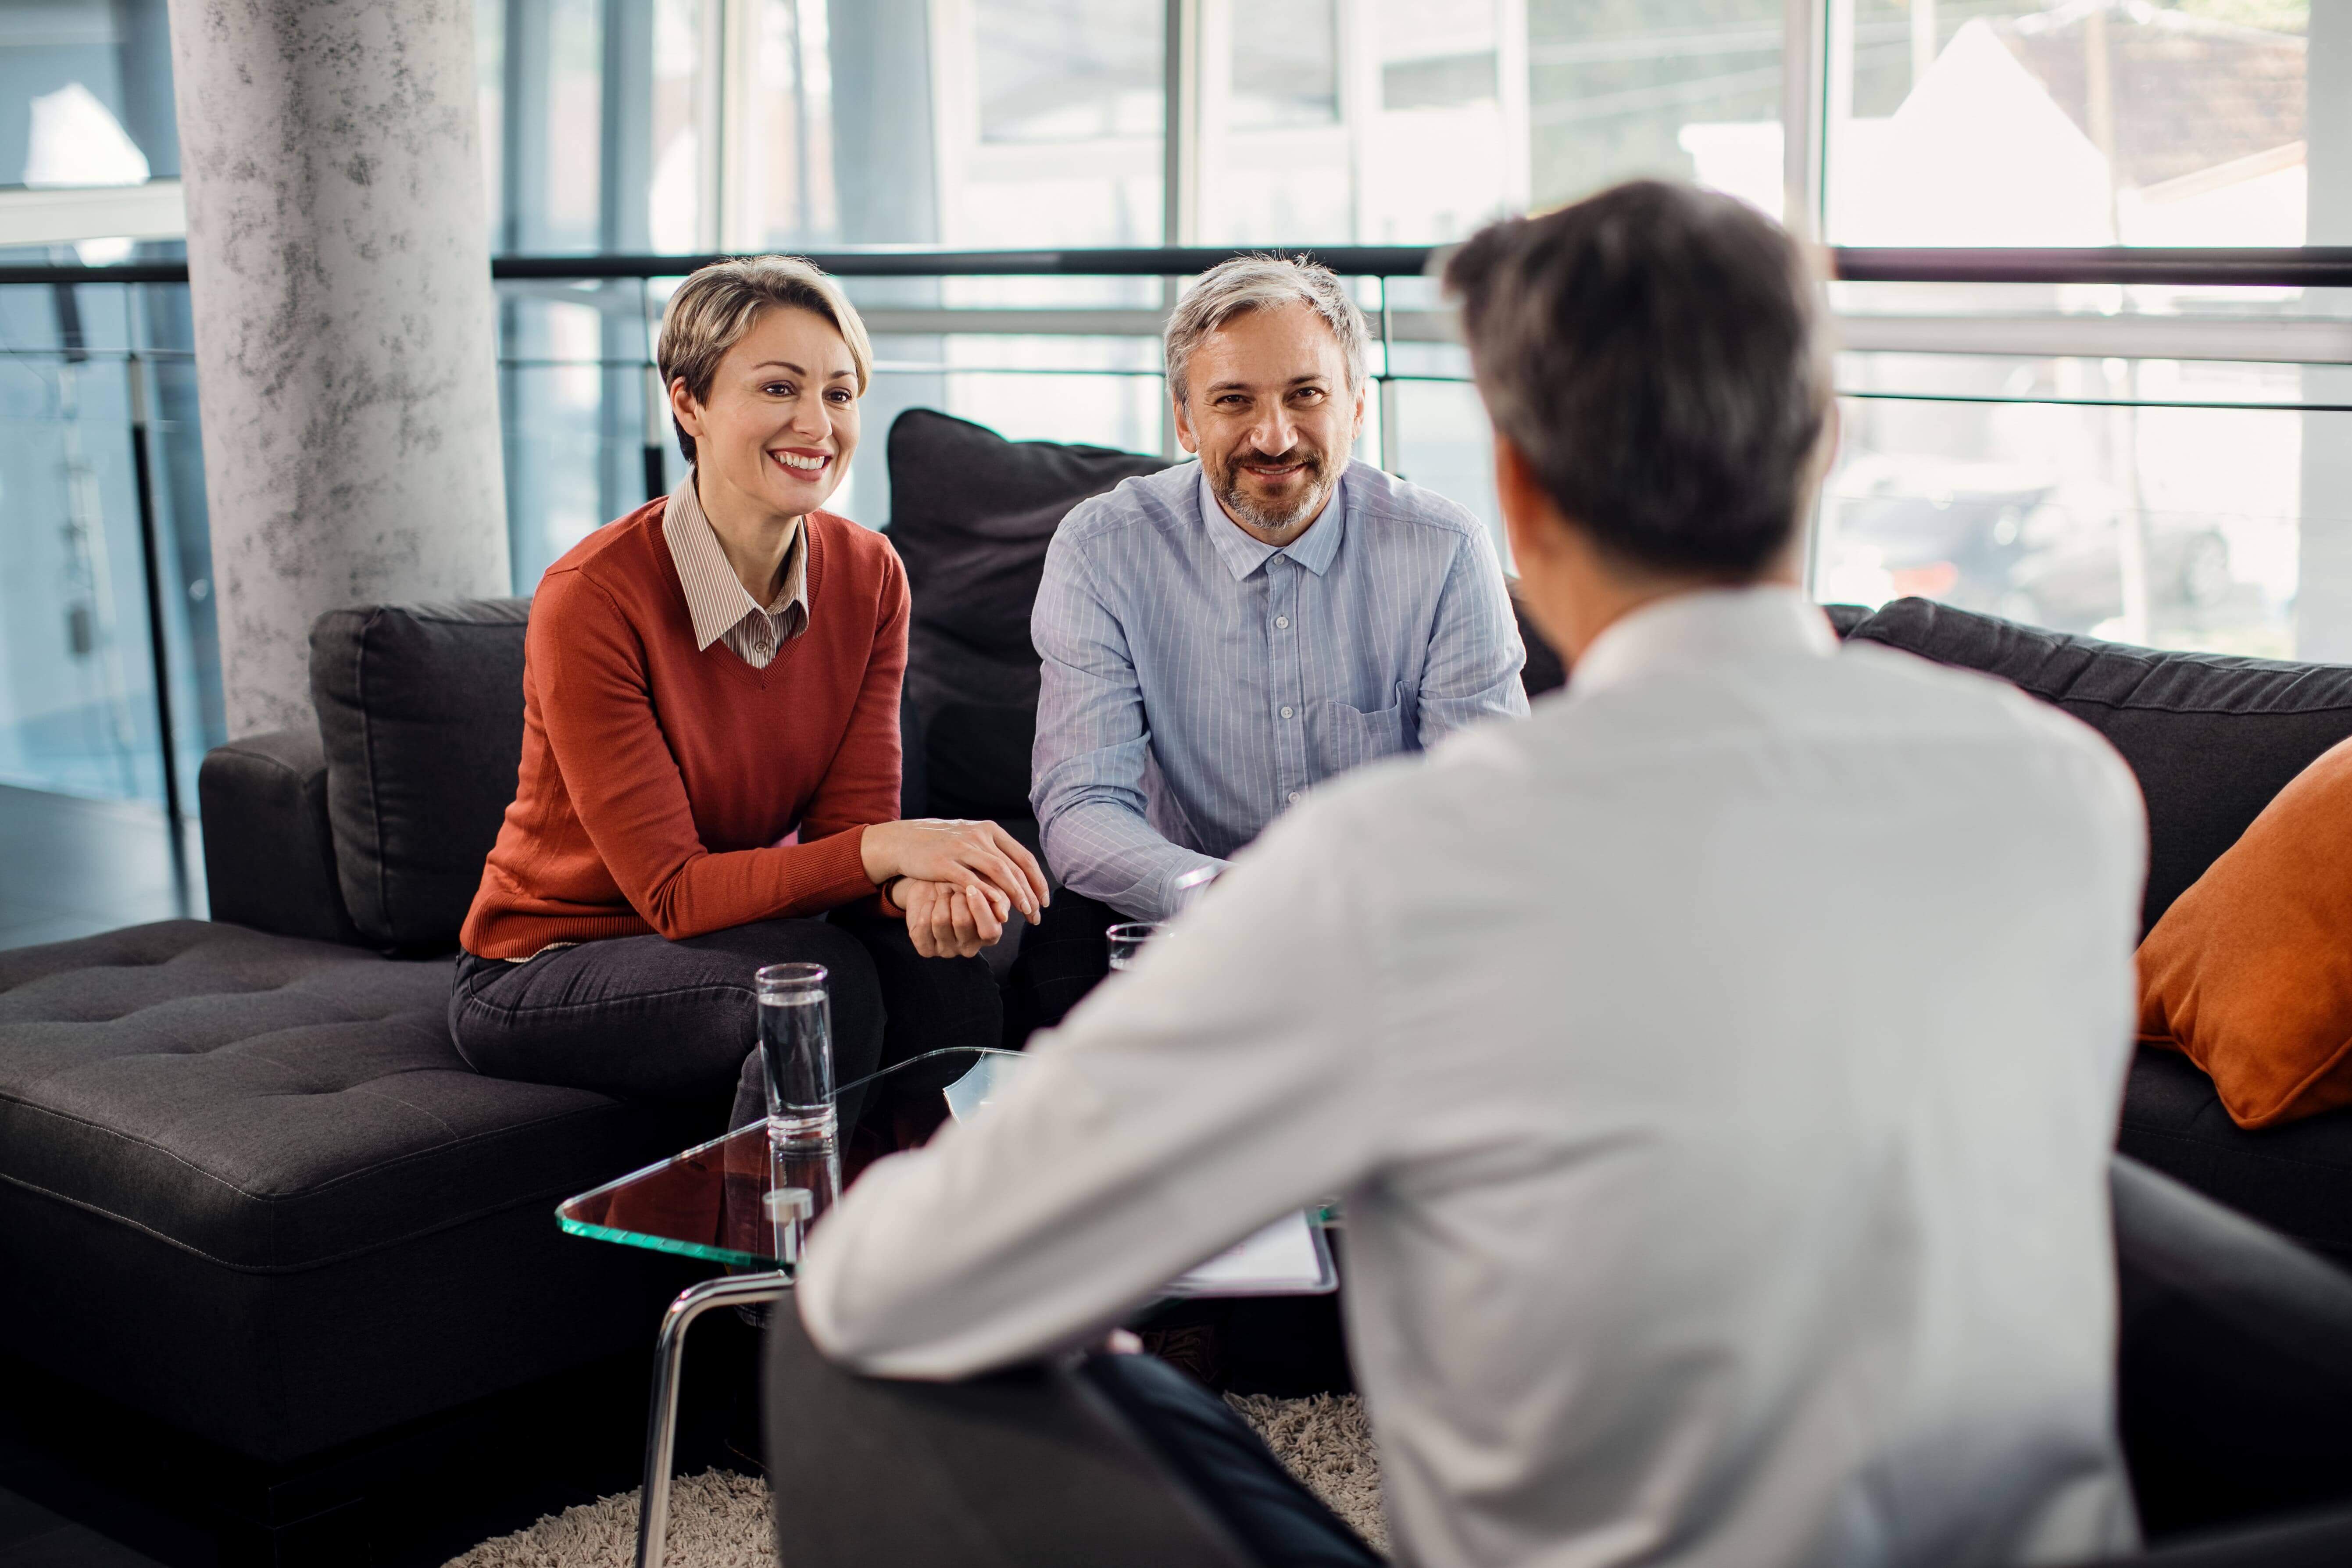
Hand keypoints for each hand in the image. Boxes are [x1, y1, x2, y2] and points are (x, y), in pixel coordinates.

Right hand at [862, 819, 1048, 920]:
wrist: (904, 840)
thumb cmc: (942, 845)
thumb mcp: (971, 840)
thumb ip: (994, 853)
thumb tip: (1020, 876)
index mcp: (990, 830)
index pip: (1023, 856)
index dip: (1037, 880)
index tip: (1044, 900)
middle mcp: (979, 836)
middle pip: (1014, 866)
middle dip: (1030, 892)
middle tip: (1037, 914)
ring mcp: (962, 847)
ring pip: (998, 870)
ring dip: (1015, 893)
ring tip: (1025, 912)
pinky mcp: (944, 862)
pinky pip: (971, 879)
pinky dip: (988, 893)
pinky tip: (998, 907)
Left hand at [896, 877, 1003, 958]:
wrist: (933, 882)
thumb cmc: (964, 884)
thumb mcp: (985, 885)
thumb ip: (998, 898)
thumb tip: (1002, 917)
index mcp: (989, 935)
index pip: (990, 931)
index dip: (980, 908)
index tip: (971, 888)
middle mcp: (969, 948)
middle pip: (963, 922)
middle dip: (957, 898)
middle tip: (955, 892)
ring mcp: (947, 950)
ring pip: (941, 921)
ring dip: (941, 901)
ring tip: (943, 897)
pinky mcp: (926, 949)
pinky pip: (923, 926)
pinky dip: (926, 908)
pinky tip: (930, 906)